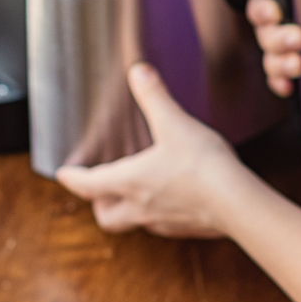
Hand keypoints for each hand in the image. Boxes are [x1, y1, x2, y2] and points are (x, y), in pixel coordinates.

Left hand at [53, 63, 249, 237]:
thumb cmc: (202, 166)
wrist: (238, 203)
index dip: (72, 178)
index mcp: (130, 181)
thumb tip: (138, 72)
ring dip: (128, 210)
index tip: (62, 175)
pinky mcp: (187, 229)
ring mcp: (164, 222)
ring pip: (135, 223)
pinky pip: (163, 225)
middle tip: (98, 191)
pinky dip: (159, 214)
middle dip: (98, 204)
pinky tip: (172, 199)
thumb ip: (154, 96)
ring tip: (134, 193)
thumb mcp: (174, 123)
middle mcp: (141, 207)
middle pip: (107, 217)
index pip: (89, 185)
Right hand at [240, 0, 300, 96]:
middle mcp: (299, 16)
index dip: (261, 10)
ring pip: (269, 56)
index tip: (276, 14)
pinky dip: (280, 80)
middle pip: (262, 31)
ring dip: (280, 62)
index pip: (260, 0)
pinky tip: (291, 82)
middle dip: (276, 39)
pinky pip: (279, 77)